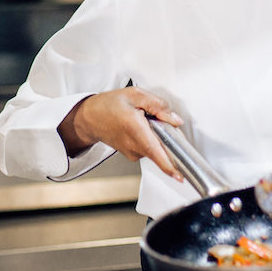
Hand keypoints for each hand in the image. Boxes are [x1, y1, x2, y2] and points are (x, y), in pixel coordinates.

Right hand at [58, 87, 184, 179]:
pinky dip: (152, 140)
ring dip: (159, 137)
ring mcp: (133, 153)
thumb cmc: (110, 104)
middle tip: (162, 121)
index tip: (181, 176)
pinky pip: (150, 149)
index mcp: (135, 129)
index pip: (156, 153)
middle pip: (162, 150)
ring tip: (146, 121)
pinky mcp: (133, 156)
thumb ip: (159, 105)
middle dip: (170, 138)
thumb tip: (176, 121)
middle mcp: (134, 146)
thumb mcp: (136, 94)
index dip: (171, 167)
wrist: (91, 118)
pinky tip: (142, 128)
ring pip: (157, 148)